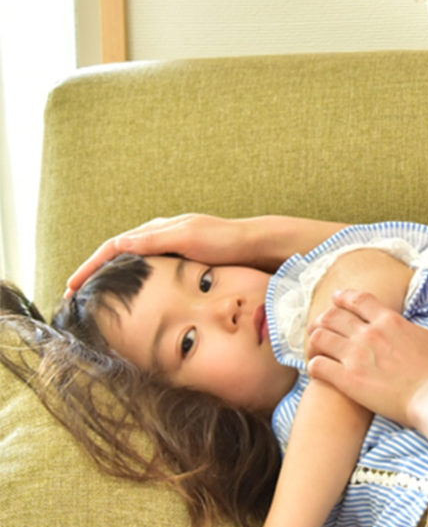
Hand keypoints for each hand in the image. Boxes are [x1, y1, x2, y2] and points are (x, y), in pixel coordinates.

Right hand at [65, 213, 249, 296]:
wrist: (256, 245)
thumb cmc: (225, 242)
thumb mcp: (189, 238)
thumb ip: (156, 240)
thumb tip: (120, 242)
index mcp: (158, 229)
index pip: (113, 246)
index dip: (90, 266)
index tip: (71, 285)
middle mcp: (161, 235)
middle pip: (117, 253)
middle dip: (94, 271)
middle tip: (73, 294)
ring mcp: (171, 247)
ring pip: (131, 262)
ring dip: (110, 276)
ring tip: (93, 297)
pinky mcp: (182, 259)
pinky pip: (147, 269)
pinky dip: (131, 281)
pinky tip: (130, 296)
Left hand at [307, 289, 427, 426]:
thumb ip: (409, 331)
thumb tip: (404, 331)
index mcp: (389, 320)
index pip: (358, 299)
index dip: (343, 297)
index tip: (336, 299)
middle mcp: (369, 333)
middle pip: (332, 316)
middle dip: (322, 320)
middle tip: (319, 327)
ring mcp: (357, 355)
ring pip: (319, 337)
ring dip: (314, 343)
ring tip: (315, 350)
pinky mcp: (349, 380)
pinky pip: (318, 366)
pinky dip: (314, 366)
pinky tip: (317, 371)